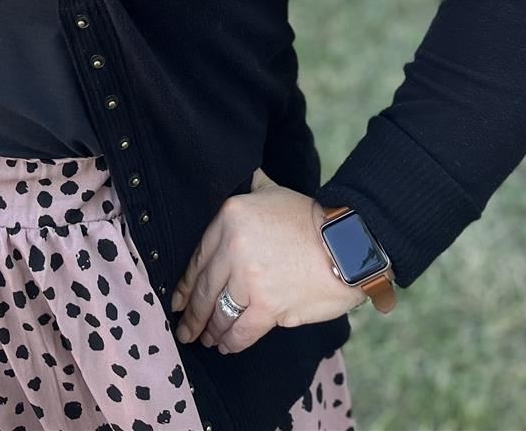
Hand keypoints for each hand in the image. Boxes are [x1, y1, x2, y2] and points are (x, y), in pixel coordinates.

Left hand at [169, 167, 366, 354]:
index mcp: (229, 217)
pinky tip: (226, 346)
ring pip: (219, 312)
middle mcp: (232, 247)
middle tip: (185, 330)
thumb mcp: (272, 191)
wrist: (346, 244)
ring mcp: (248, 279)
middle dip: (192, 314)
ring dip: (211, 331)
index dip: (186, 284)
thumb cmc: (311, 219)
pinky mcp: (267, 306)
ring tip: (207, 339)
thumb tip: (244, 178)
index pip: (198, 257)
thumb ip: (252, 188)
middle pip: (204, 288)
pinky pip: (242, 330)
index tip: (178, 300)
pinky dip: (232, 342)